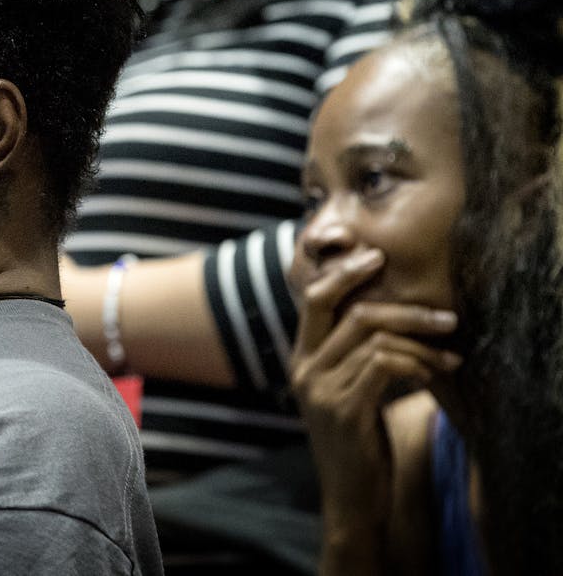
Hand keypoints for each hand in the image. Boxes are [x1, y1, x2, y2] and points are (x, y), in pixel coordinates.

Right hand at [289, 249, 460, 566]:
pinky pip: (383, 365)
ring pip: (373, 337)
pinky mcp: (342, 409)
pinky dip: (415, 364)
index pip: (314, 298)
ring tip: (451, 353)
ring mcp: (319, 388)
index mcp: (302, 358)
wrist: (352, 495)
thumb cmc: (360, 439)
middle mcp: (303, 368)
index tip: (377, 257)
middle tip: (441, 313)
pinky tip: (433, 374)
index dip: (344, 272)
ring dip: (422, 341)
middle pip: (343, 309)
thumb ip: (355, 354)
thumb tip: (388, 312)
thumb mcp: (351, 389)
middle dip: (394, 301)